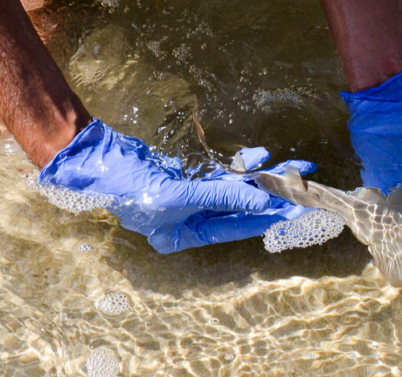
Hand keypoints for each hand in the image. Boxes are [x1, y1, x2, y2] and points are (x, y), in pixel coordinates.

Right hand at [38, 118, 314, 253]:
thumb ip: (220, 197)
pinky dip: (239, 164)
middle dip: (270, 196)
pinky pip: (221, 172)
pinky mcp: (189, 175)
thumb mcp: (177, 195)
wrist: (98, 157)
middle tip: (302, 188)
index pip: (233, 229)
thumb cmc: (130, 185)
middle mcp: (189, 219)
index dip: (264, 218)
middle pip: (239, 209)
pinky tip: (258, 156)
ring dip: (261, 176)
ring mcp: (189, 196)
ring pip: (235, 188)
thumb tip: (261, 201)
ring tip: (291, 166)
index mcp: (183, 236)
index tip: (293, 210)